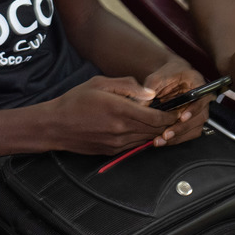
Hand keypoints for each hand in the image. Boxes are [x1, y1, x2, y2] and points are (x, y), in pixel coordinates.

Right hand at [42, 75, 180, 153]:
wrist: (55, 126)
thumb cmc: (75, 101)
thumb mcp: (100, 83)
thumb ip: (128, 86)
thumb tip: (150, 93)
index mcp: (120, 110)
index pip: (156, 117)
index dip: (172, 114)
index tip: (179, 109)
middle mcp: (121, 129)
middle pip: (155, 130)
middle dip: (169, 123)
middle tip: (179, 115)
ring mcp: (117, 143)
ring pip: (147, 139)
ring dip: (158, 132)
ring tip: (165, 122)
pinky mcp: (112, 151)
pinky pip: (135, 145)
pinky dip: (144, 138)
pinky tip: (145, 129)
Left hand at [142, 58, 209, 146]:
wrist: (172, 78)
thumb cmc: (168, 74)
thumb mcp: (158, 76)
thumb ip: (150, 87)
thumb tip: (142, 104)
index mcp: (198, 83)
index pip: (202, 98)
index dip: (193, 109)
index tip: (182, 117)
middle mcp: (202, 98)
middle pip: (199, 117)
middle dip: (181, 128)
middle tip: (166, 135)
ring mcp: (199, 111)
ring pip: (195, 128)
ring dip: (179, 137)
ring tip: (161, 140)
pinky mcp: (193, 121)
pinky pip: (189, 133)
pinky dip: (178, 138)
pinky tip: (164, 140)